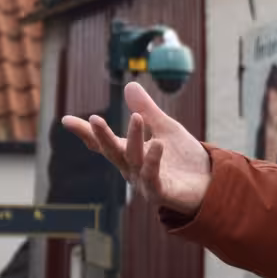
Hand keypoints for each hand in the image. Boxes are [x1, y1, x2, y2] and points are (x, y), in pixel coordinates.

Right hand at [62, 82, 212, 215]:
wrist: (210, 182)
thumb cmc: (184, 158)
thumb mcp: (166, 128)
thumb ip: (147, 110)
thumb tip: (130, 85)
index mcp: (129, 154)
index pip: (104, 142)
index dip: (87, 132)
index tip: (66, 119)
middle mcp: (131, 169)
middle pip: (113, 151)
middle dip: (103, 136)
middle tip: (94, 119)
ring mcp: (144, 182)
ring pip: (134, 159)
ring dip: (135, 139)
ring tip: (137, 117)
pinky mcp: (161, 192)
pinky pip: (153, 177)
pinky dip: (153, 161)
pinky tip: (158, 144)